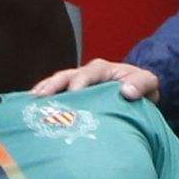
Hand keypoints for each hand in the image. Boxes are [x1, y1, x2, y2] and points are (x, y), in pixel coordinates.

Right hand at [34, 56, 157, 100]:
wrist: (137, 94)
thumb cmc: (140, 87)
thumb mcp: (148, 82)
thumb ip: (141, 84)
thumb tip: (126, 92)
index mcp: (103, 69)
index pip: (89, 73)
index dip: (81, 81)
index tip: (74, 92)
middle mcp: (86, 74)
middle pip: (66, 76)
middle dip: (53, 85)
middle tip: (41, 96)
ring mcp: (77, 84)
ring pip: (57, 84)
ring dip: (44, 91)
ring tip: (31, 102)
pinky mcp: (73, 96)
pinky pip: (56, 96)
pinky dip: (45, 101)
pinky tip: (32, 109)